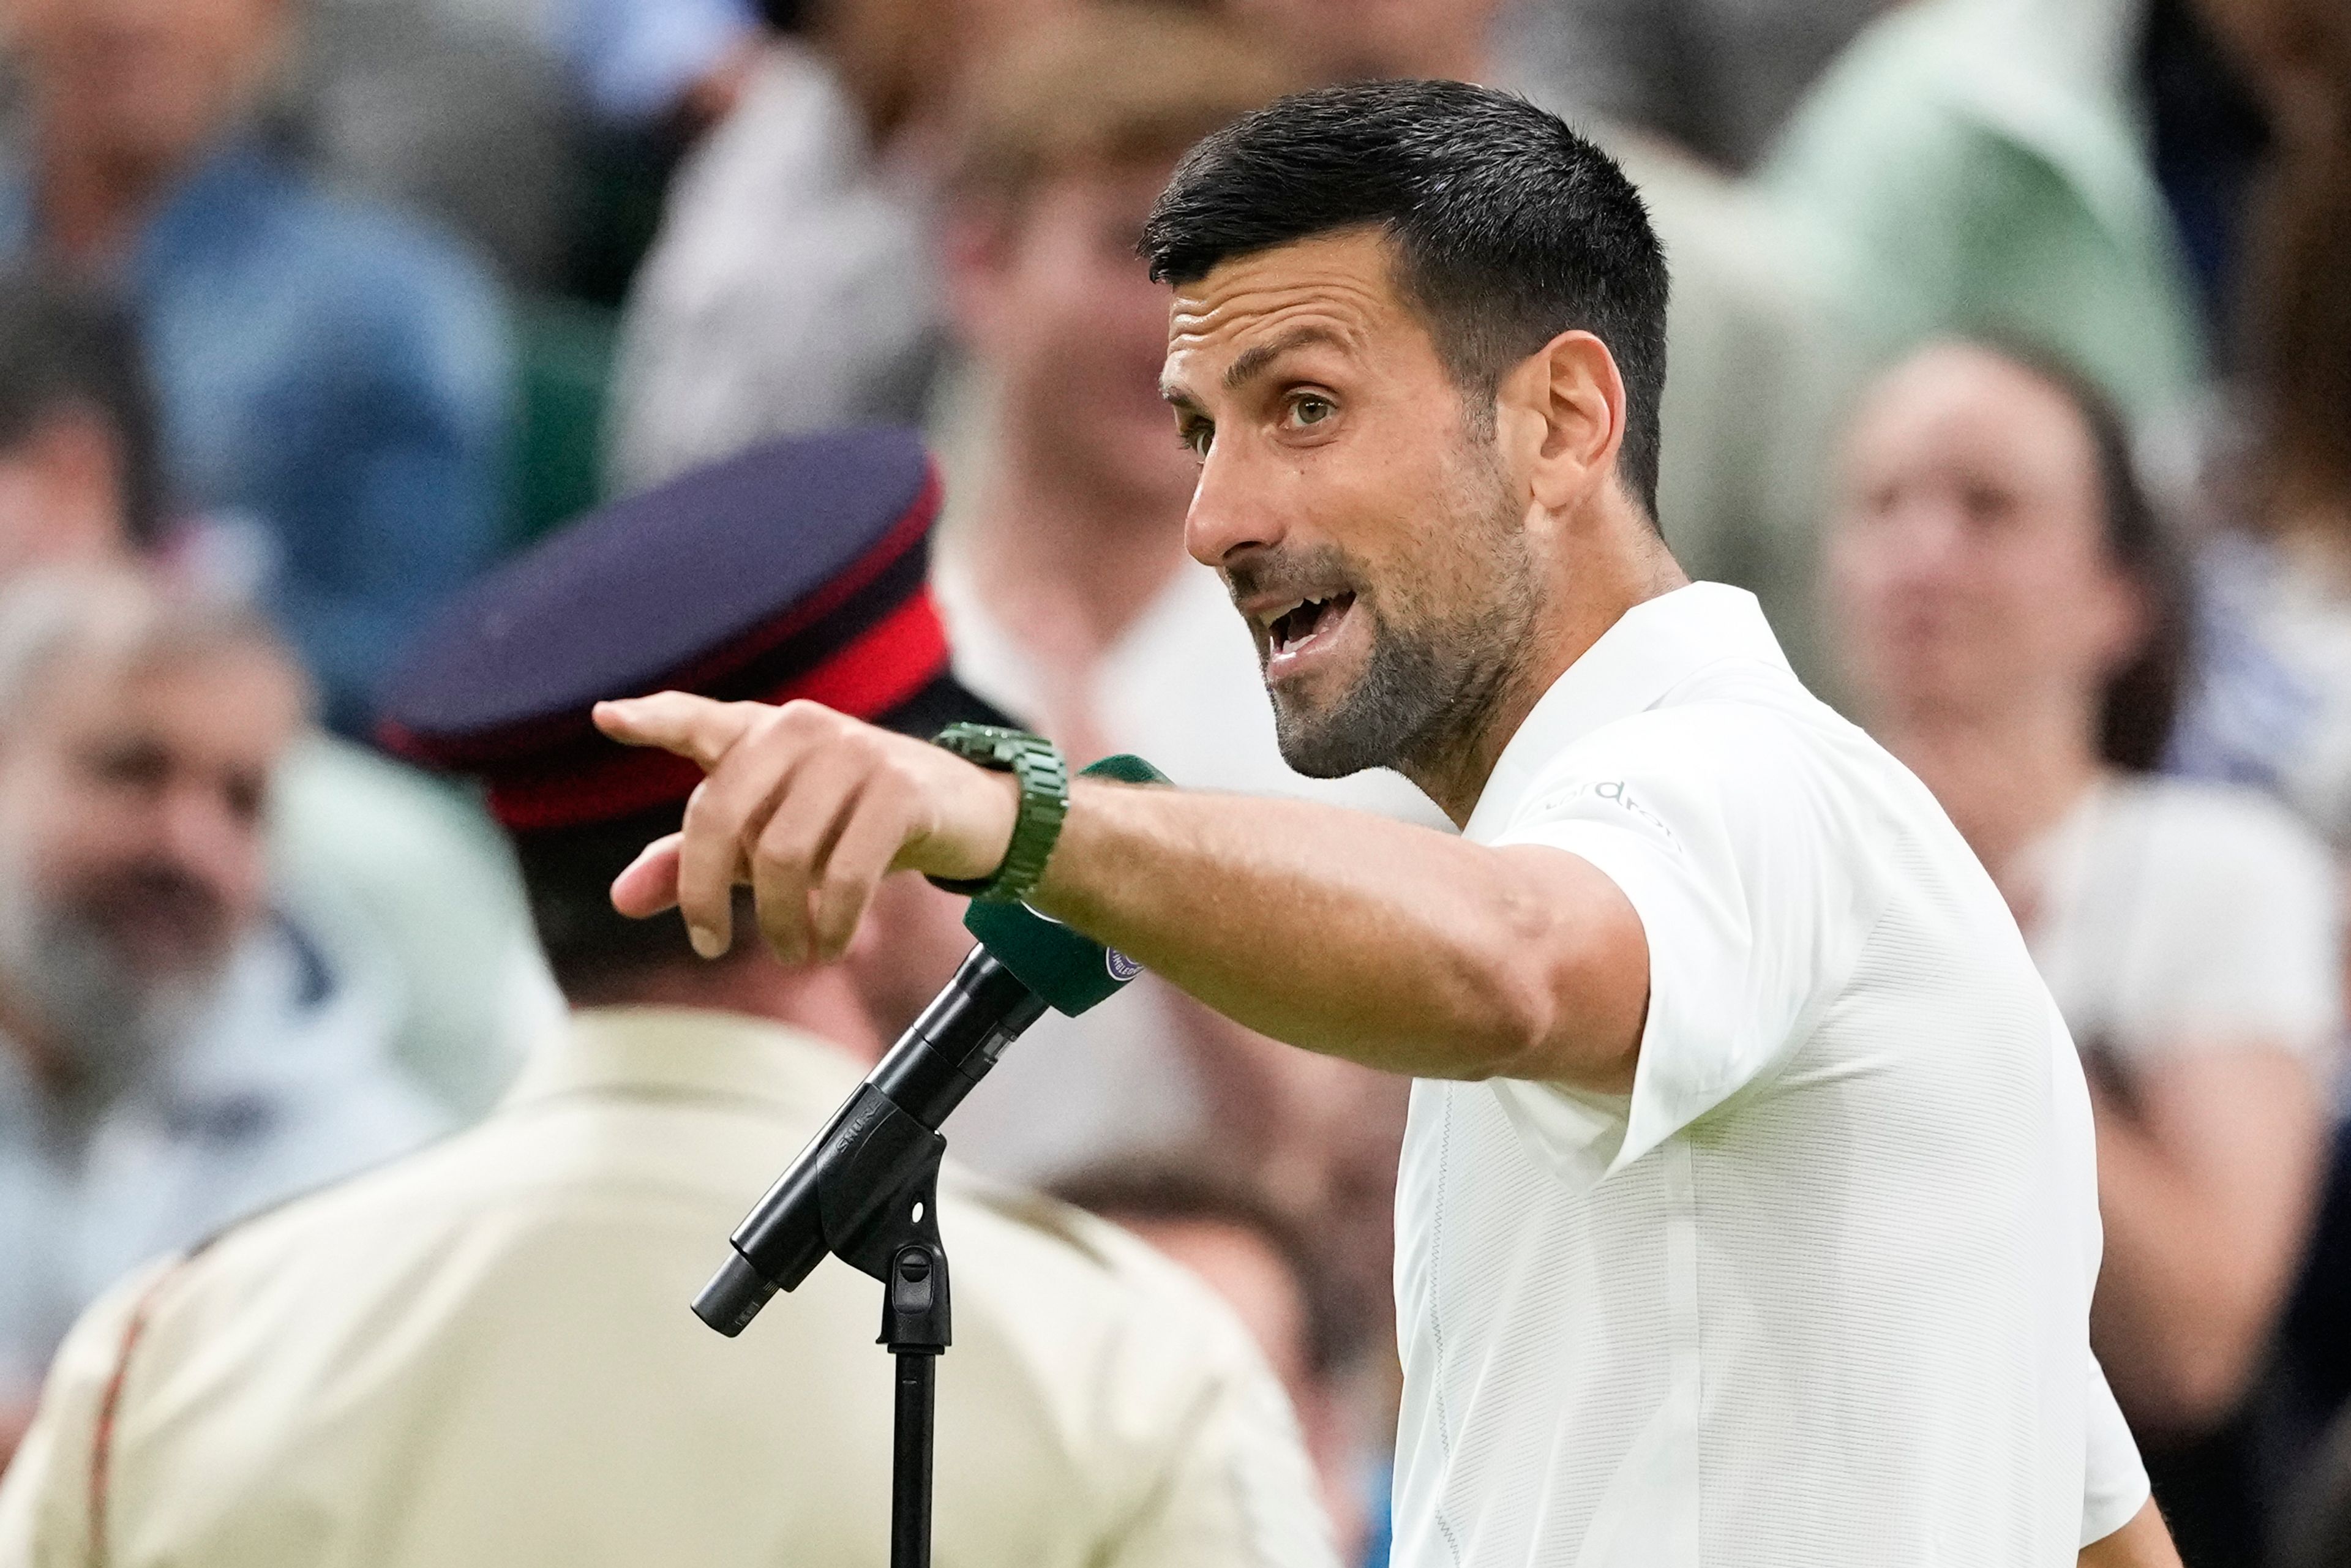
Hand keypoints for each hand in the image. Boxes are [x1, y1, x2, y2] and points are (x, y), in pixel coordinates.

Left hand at [592, 694, 1019, 963]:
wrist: (964, 810)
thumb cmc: (851, 820)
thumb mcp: (771, 837)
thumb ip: (696, 862)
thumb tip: (621, 900)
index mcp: (761, 733)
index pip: (697, 720)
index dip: (653, 721)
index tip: (607, 719)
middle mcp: (800, 728)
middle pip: (719, 815)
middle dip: (704, 894)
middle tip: (710, 946)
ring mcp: (853, 753)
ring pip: (782, 856)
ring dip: (779, 924)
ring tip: (793, 954)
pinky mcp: (899, 790)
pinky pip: (845, 876)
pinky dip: (832, 927)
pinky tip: (831, 947)